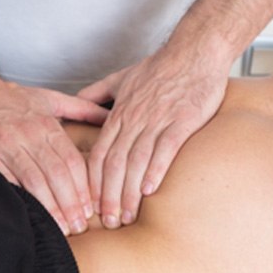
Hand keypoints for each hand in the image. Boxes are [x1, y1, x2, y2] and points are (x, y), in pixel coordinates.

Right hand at [0, 80, 107, 234]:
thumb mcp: (48, 98)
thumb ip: (80, 108)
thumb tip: (107, 116)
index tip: (89, 210)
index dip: (82, 188)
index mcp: (46, 124)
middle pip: (56, 174)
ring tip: (61, 227)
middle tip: (78, 225)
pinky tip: (32, 217)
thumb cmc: (10, 99)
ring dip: (50, 208)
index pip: (71, 161)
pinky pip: (7, 183)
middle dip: (70, 203)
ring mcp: (6, 146)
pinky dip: (22, 201)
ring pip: (34, 181)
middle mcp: (28, 135)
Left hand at [78, 49, 228, 227]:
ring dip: (129, 192)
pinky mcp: (182, 120)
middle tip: (109, 222)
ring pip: (136, 161)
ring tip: (127, 216)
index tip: (92, 206)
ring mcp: (157, 120)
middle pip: (114, 164)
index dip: (93, 184)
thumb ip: (98, 93)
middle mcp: (134, 119)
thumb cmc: (160, 68)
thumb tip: (77, 103)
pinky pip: (165, 148)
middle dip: (108, 197)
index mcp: (119, 115)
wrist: (195, 51)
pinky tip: (150, 190)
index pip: (98, 155)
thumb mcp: (121, 77)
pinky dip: (155, 170)